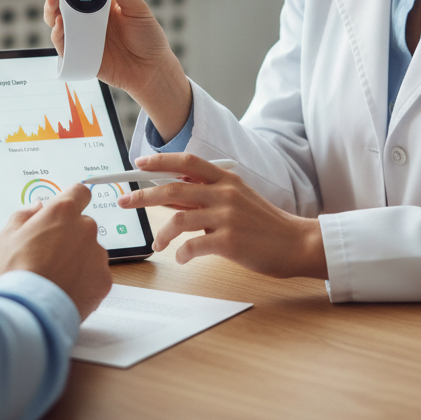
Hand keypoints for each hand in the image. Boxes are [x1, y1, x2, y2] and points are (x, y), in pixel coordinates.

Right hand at [0, 184, 111, 319]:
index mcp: (63, 212)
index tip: (65, 212)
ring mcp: (98, 254)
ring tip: (56, 277)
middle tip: (50, 255)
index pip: (80, 192)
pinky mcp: (105, 279)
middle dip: (70, 236)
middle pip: (83, 225)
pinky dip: (85, 281)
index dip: (72, 200)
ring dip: (78, 259)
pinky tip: (66, 290)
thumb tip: (37, 207)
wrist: (30, 311)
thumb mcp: (7, 236)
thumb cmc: (16, 272)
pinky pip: (96, 274)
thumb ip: (24, 215)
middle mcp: (86, 228)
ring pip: (91, 251)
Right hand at [43, 0, 191, 140]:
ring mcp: (81, 35)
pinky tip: (60, 24)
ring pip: (56, 19)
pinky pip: (62, 43)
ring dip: (50, 8)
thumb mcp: (137, 9)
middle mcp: (86, 17)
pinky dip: (57, 33)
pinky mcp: (79, 54)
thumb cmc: (148, 38)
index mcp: (100, 2)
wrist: (152, 70)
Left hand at [116, 153, 327, 279]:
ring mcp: (227, 217)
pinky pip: (193, 246)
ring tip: (158, 245)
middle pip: (175, 187)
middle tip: (124, 201)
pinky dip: (182, 253)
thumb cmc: (263, 223)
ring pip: (179, 218)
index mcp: (226, 179)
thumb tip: (169, 194)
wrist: (295, 242)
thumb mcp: (237, 199)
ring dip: (162, 233)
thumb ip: (205, 196)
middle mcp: (225, 193)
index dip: (161, 161)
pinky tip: (182, 258)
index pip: (187, 161)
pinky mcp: (230, 241)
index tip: (139, 163)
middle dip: (144, 195)